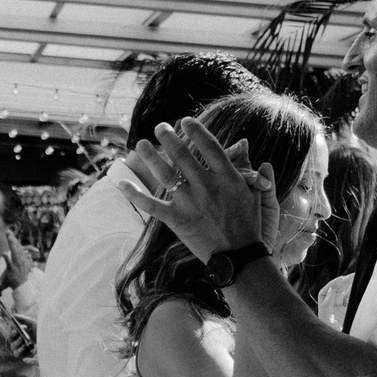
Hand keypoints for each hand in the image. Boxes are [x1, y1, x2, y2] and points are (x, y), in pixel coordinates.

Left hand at [120, 120, 275, 261]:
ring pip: (165, 174)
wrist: (238, 256)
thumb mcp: (254, 193)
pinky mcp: (177, 220)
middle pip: (183, 155)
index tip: (185, 120)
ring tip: (140, 144)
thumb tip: (244, 143)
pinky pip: (151, 204)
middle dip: (169, 137)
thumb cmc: (249, 224)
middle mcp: (206, 186)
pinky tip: (122, 183)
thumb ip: (248, 167)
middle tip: (159, 127)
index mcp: (227, 177)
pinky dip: (135, 194)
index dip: (196, 131)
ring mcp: (190, 202)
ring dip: (150, 157)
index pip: (209, 146)